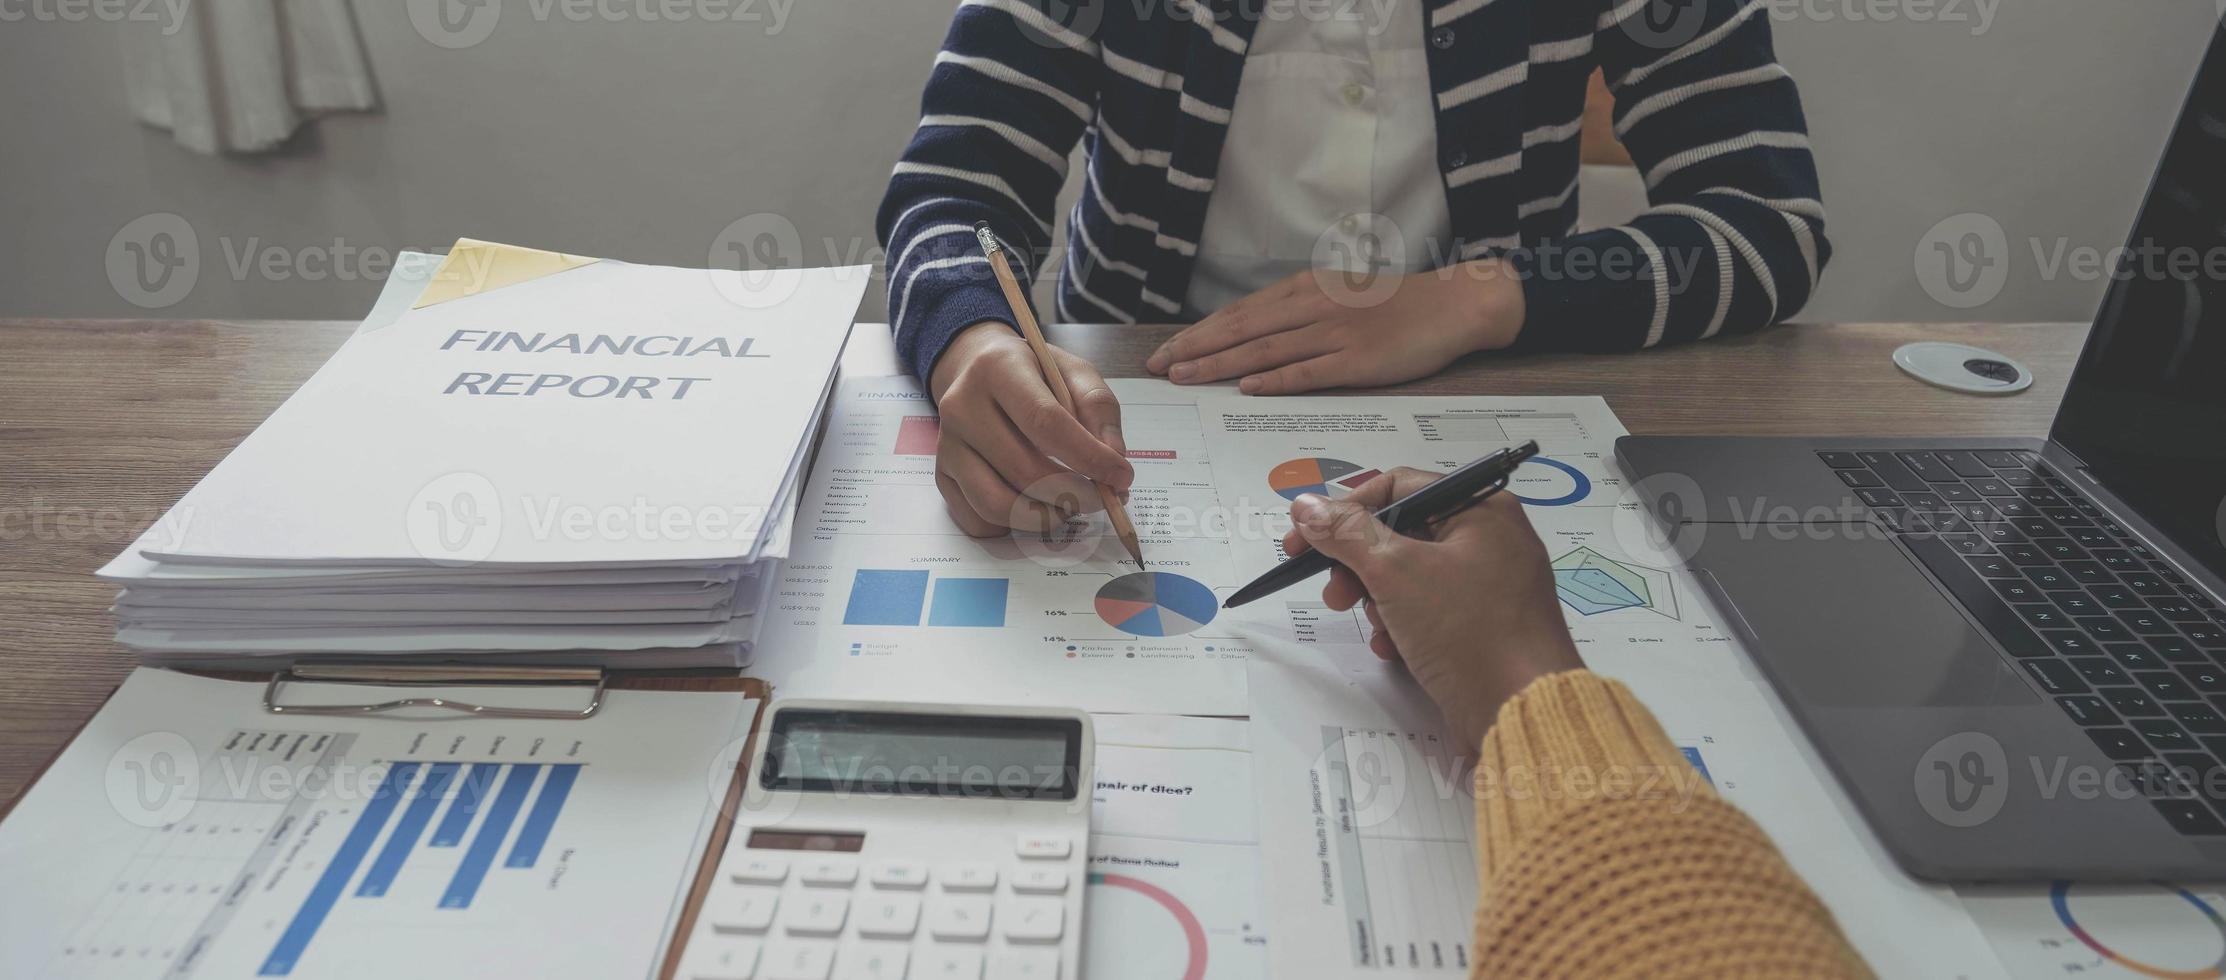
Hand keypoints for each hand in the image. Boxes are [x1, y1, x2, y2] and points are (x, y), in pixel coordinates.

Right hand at [927, 321, 1132, 535]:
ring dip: (1044, 516)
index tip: (1120, 476)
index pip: (1045, 422)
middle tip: (1099, 498)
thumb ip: (1099, 408)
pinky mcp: (943, 476)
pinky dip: (1014, 527)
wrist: (976, 369)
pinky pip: (979, 520)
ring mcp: (947, 446)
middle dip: (1073, 494)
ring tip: (1068, 505)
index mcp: (998, 369)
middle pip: (1023, 469)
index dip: (1088, 457)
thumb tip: (1114, 459)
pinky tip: (1035, 507)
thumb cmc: (1032, 374)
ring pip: (997, 504)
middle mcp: (962, 406)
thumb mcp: (1072, 371)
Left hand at [1146, 260, 1525, 394]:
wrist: (1452, 305)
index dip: (1199, 333)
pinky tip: (1247, 387)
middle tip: (1158, 369)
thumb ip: (1298, 313)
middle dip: (1195, 350)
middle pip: (1242, 330)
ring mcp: (1335, 334)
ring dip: (1221, 365)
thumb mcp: (1339, 296)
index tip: (1166, 351)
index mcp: (1305, 291)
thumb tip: (1255, 338)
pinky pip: (1309, 370)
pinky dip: (1275, 379)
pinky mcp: (1359, 360)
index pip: (1239, 313)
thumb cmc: (1396, 305)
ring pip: (1266, 350)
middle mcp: (1313, 308)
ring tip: (1186, 377)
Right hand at [1282, 467, 1582, 748]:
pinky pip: (1429, 611)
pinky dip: (1403, 626)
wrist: (1521, 712)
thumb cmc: (1474, 633)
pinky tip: (1394, 648)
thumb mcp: (1397, 572)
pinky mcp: (1483, 626)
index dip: (1346, 510)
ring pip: (1411, 577)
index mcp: (1482, 509)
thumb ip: (1346, 534)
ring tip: (1375, 624)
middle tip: (1334, 591)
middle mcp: (1490, 540)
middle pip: (1401, 533)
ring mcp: (1489, 585)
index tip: (1306, 536)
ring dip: (1379, 599)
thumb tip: (1308, 506)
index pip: (1399, 487)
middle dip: (1360, 564)